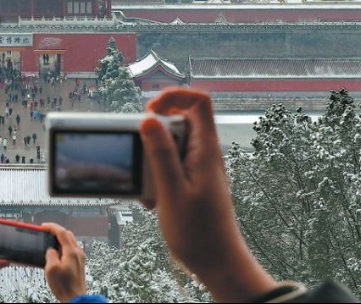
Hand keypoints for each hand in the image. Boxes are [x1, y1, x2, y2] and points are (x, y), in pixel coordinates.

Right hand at [41, 222, 86, 302]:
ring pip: (70, 241)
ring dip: (60, 238)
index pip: (61, 232)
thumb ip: (50, 254)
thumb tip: (51, 249)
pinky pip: (71, 249)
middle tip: (46, 232)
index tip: (43, 226)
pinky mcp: (79, 263)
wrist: (75, 298)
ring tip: (50, 242)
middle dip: (56, 231)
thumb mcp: (51, 269)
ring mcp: (80, 258)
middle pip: (68, 234)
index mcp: (71, 252)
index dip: (51, 227)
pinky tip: (57, 253)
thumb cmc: (64, 286)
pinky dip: (63, 246)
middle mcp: (78, 252)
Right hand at [141, 88, 277, 301]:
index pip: (198, 102)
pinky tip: (154, 199)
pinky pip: (170, 166)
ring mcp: (199, 167)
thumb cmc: (200, 233)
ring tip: (149, 187)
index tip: (149, 111)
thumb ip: (160, 154)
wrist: (218, 263)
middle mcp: (204, 154)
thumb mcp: (172, 192)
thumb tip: (149, 120)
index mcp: (205, 150)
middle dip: (154, 136)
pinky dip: (157, 178)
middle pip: (178, 121)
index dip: (173, 97)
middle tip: (142, 155)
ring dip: (153, 162)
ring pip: (170, 146)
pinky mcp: (192, 181)